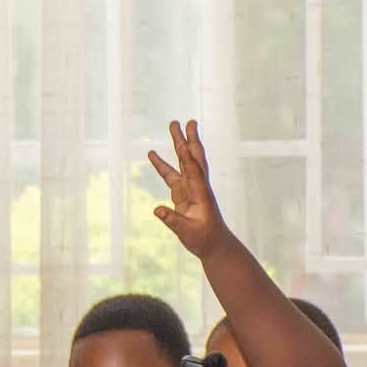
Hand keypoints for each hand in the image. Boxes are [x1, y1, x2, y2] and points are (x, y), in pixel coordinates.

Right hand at [146, 120, 232, 259]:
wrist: (214, 245)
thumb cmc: (205, 239)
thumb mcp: (188, 232)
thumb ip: (173, 220)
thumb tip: (156, 209)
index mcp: (202, 194)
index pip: (194, 172)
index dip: (188, 158)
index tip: (184, 142)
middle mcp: (197, 187)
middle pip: (193, 158)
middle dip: (189, 139)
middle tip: (186, 121)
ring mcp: (190, 189)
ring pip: (183, 162)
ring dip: (178, 144)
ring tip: (172, 127)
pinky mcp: (183, 194)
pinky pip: (171, 175)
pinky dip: (162, 164)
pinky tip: (152, 155)